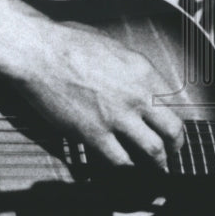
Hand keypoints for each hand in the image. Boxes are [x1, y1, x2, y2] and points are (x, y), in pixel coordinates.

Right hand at [11, 17, 184, 169]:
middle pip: (172, 130)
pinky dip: (126, 170)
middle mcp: (137, 94)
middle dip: (176, 147)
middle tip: (172, 154)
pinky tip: (126, 171)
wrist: (39, 52)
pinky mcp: (94, 133)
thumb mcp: (113, 47)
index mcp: (143, 71)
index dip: (175, 121)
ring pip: (153, 151)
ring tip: (155, 170)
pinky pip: (120, 161)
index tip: (171, 130)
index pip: (174, 104)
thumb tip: (139, 82)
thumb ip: (131, 69)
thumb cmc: (68, 43)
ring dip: (157, 165)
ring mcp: (117, 116)